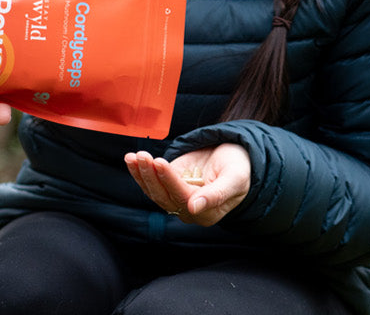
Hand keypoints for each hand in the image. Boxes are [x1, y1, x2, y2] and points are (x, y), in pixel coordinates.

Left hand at [123, 144, 249, 226]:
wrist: (233, 157)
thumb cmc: (238, 168)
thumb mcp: (235, 179)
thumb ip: (217, 194)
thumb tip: (194, 208)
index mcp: (207, 214)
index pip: (183, 198)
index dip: (170, 181)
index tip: (160, 163)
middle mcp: (188, 211)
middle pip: (164, 197)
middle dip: (151, 175)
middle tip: (143, 155)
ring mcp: (175, 198)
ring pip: (154, 191)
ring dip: (142, 173)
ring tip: (134, 156)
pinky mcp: (167, 186)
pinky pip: (150, 183)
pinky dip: (139, 172)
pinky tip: (131, 159)